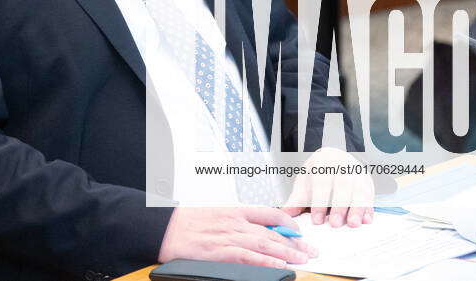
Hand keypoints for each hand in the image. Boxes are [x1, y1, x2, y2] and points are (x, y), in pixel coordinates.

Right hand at [158, 206, 317, 268]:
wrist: (165, 228)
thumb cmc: (186, 222)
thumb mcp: (215, 214)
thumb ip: (236, 222)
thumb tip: (255, 231)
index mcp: (234, 210)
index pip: (269, 213)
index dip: (288, 222)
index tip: (298, 231)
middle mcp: (235, 221)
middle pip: (273, 231)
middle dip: (295, 242)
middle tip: (311, 250)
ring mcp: (229, 236)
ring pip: (266, 244)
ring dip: (288, 252)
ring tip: (303, 259)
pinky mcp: (222, 251)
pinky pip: (250, 257)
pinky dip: (267, 261)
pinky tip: (280, 266)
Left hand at [282, 147, 374, 227]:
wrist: (334, 160)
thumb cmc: (318, 173)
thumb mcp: (306, 182)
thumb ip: (297, 199)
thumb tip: (285, 213)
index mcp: (323, 161)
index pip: (321, 182)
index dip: (319, 202)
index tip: (316, 220)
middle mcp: (342, 164)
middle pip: (342, 186)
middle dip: (339, 207)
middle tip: (335, 224)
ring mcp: (357, 171)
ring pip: (359, 190)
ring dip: (357, 209)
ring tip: (353, 224)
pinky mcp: (368, 181)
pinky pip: (371, 195)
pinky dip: (369, 208)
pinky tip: (367, 220)